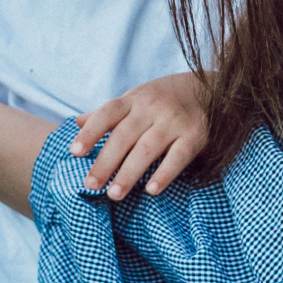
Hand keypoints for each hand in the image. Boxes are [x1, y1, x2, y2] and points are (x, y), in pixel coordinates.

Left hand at [72, 72, 208, 199]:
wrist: (208, 88)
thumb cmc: (163, 99)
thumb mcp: (136, 99)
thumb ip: (108, 113)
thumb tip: (76, 123)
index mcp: (134, 99)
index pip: (107, 113)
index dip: (90, 132)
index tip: (74, 152)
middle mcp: (152, 108)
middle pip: (124, 136)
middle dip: (105, 161)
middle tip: (90, 185)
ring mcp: (174, 121)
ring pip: (147, 148)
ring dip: (129, 172)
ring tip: (114, 194)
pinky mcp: (195, 136)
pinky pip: (178, 156)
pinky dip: (164, 173)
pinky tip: (151, 190)